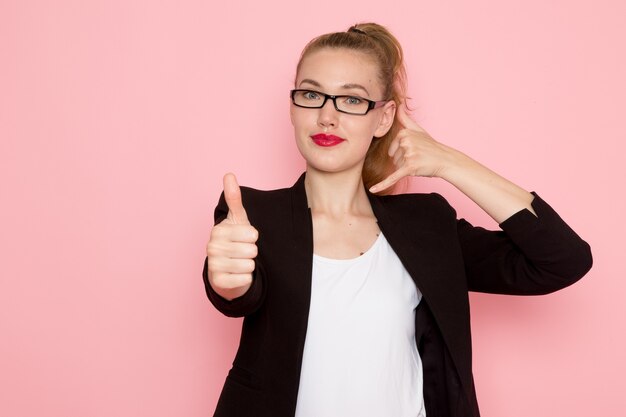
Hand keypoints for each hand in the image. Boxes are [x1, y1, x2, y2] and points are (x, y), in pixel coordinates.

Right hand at [206, 173, 258, 299]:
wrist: (225, 269)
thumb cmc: (234, 241)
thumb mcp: (237, 219)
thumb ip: (234, 199)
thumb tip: (229, 174)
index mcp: (218, 230)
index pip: (252, 234)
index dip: (253, 237)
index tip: (245, 238)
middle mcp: (212, 247)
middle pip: (252, 250)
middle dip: (252, 251)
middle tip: (242, 251)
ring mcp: (213, 265)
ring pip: (249, 265)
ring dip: (250, 265)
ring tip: (240, 262)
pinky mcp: (218, 282)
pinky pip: (245, 279)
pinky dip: (246, 278)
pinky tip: (238, 274)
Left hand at [369, 105, 456, 192]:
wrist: (445, 160)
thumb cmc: (430, 146)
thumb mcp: (418, 130)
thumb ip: (405, 118)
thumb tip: (397, 105)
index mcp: (404, 133)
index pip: (392, 147)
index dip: (402, 151)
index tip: (414, 149)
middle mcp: (406, 142)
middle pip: (393, 157)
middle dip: (403, 160)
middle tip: (418, 157)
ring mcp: (408, 154)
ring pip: (396, 166)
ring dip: (405, 167)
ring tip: (419, 162)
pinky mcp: (410, 167)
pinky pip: (393, 177)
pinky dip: (383, 184)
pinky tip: (373, 189)